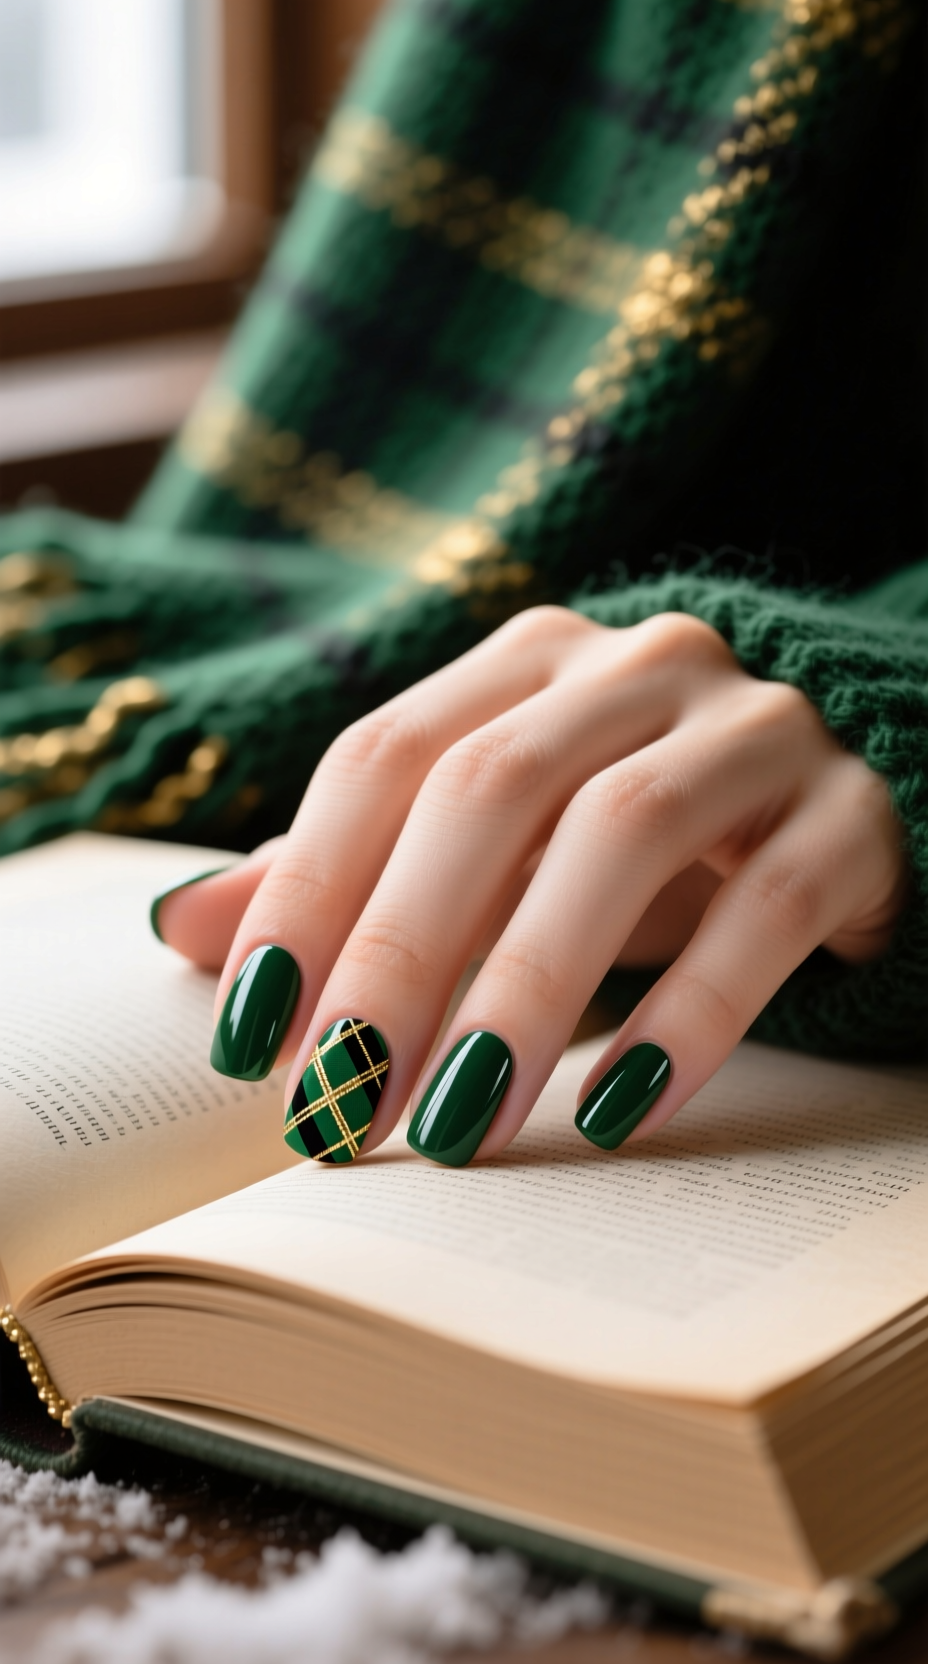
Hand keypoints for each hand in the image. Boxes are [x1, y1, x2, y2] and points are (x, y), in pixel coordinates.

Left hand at [157, 608, 906, 1162]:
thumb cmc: (630, 846)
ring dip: (529, 988)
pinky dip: (691, 1011)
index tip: (249, 1036)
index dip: (306, 892)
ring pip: (628, 833)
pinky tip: (621, 1108)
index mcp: (527, 662)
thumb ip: (349, 880)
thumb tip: (180, 929)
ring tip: (463, 1122)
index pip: (385, 756)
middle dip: (401, 954)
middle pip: (491, 789)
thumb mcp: (492, 855)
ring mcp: (756, 728)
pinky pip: (770, 904)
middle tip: (345, 1101)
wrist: (832, 815)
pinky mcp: (852, 811)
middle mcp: (637, 665)